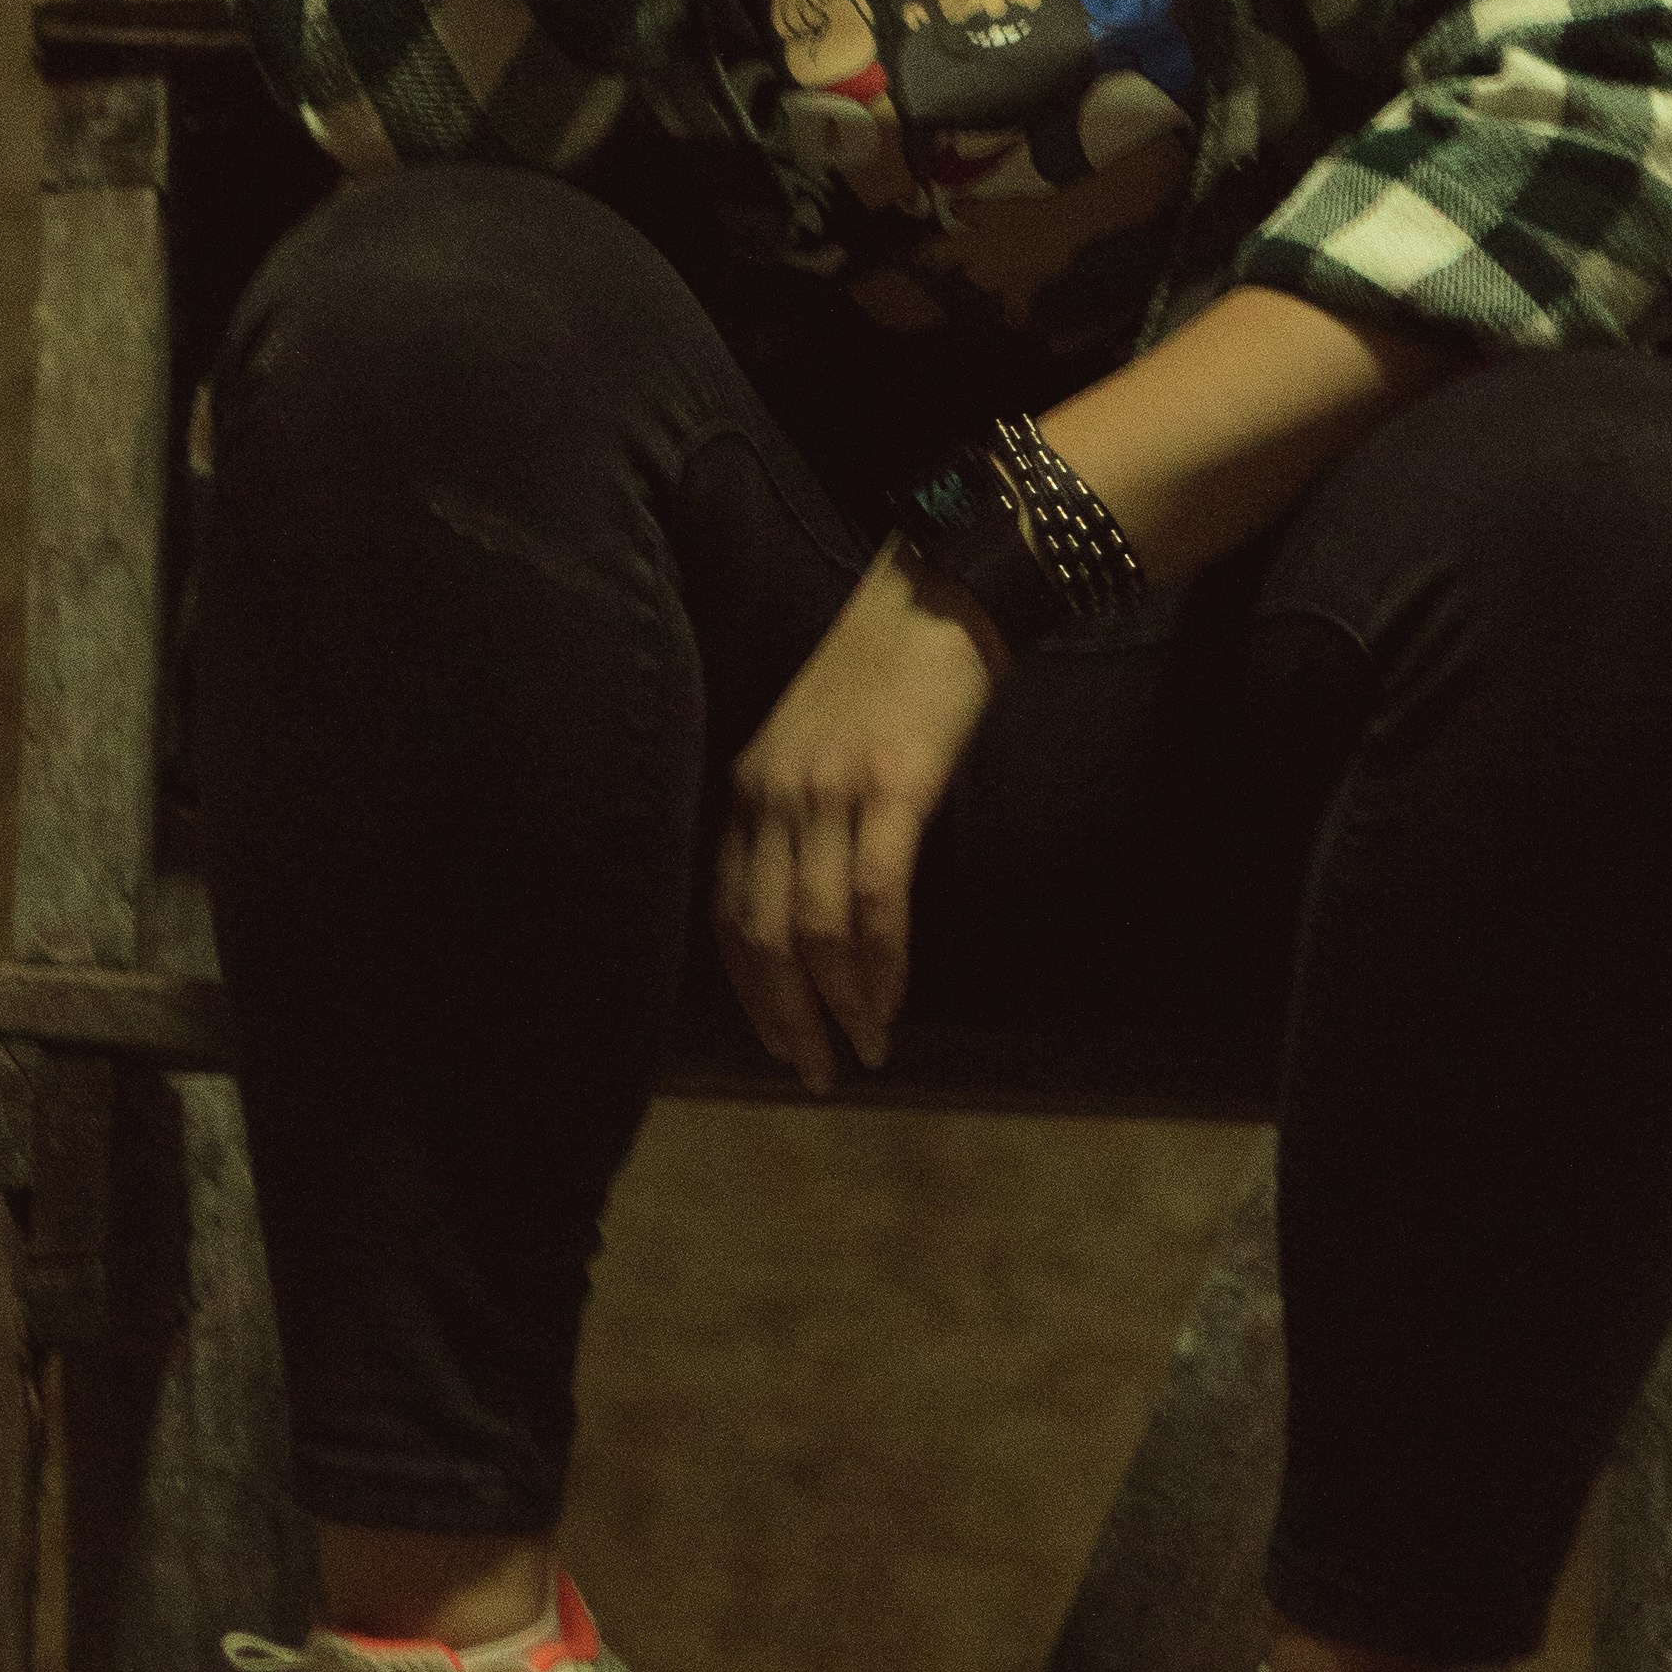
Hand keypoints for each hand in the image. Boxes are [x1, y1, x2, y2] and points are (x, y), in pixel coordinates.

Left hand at [714, 545, 1004, 1092]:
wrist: (943, 597)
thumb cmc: (887, 674)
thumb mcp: (816, 746)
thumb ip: (802, 817)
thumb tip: (813, 915)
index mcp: (749, 788)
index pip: (728, 914)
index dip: (750, 991)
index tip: (777, 1042)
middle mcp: (774, 795)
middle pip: (761, 936)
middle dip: (785, 1018)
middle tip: (815, 1074)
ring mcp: (830, 792)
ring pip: (815, 931)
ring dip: (840, 1005)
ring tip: (865, 1051)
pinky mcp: (892, 790)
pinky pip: (875, 901)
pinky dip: (881, 965)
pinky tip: (891, 1001)